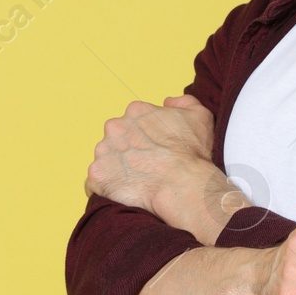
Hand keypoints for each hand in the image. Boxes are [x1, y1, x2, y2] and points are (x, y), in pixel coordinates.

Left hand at [86, 95, 245, 244]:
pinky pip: (96, 182)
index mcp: (135, 111)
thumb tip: (167, 101)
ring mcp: (102, 151)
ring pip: (106, 159)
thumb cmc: (192, 154)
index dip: (144, 138)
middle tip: (146, 167)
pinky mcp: (96, 175)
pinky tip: (124, 193)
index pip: (133, 122)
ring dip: (116, 168)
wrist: (182, 186)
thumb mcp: (199, 117)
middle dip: (127, 151)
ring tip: (137, 182)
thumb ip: (183, 102)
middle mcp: (114, 127)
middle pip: (116, 139)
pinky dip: (106, 187)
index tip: (155, 150)